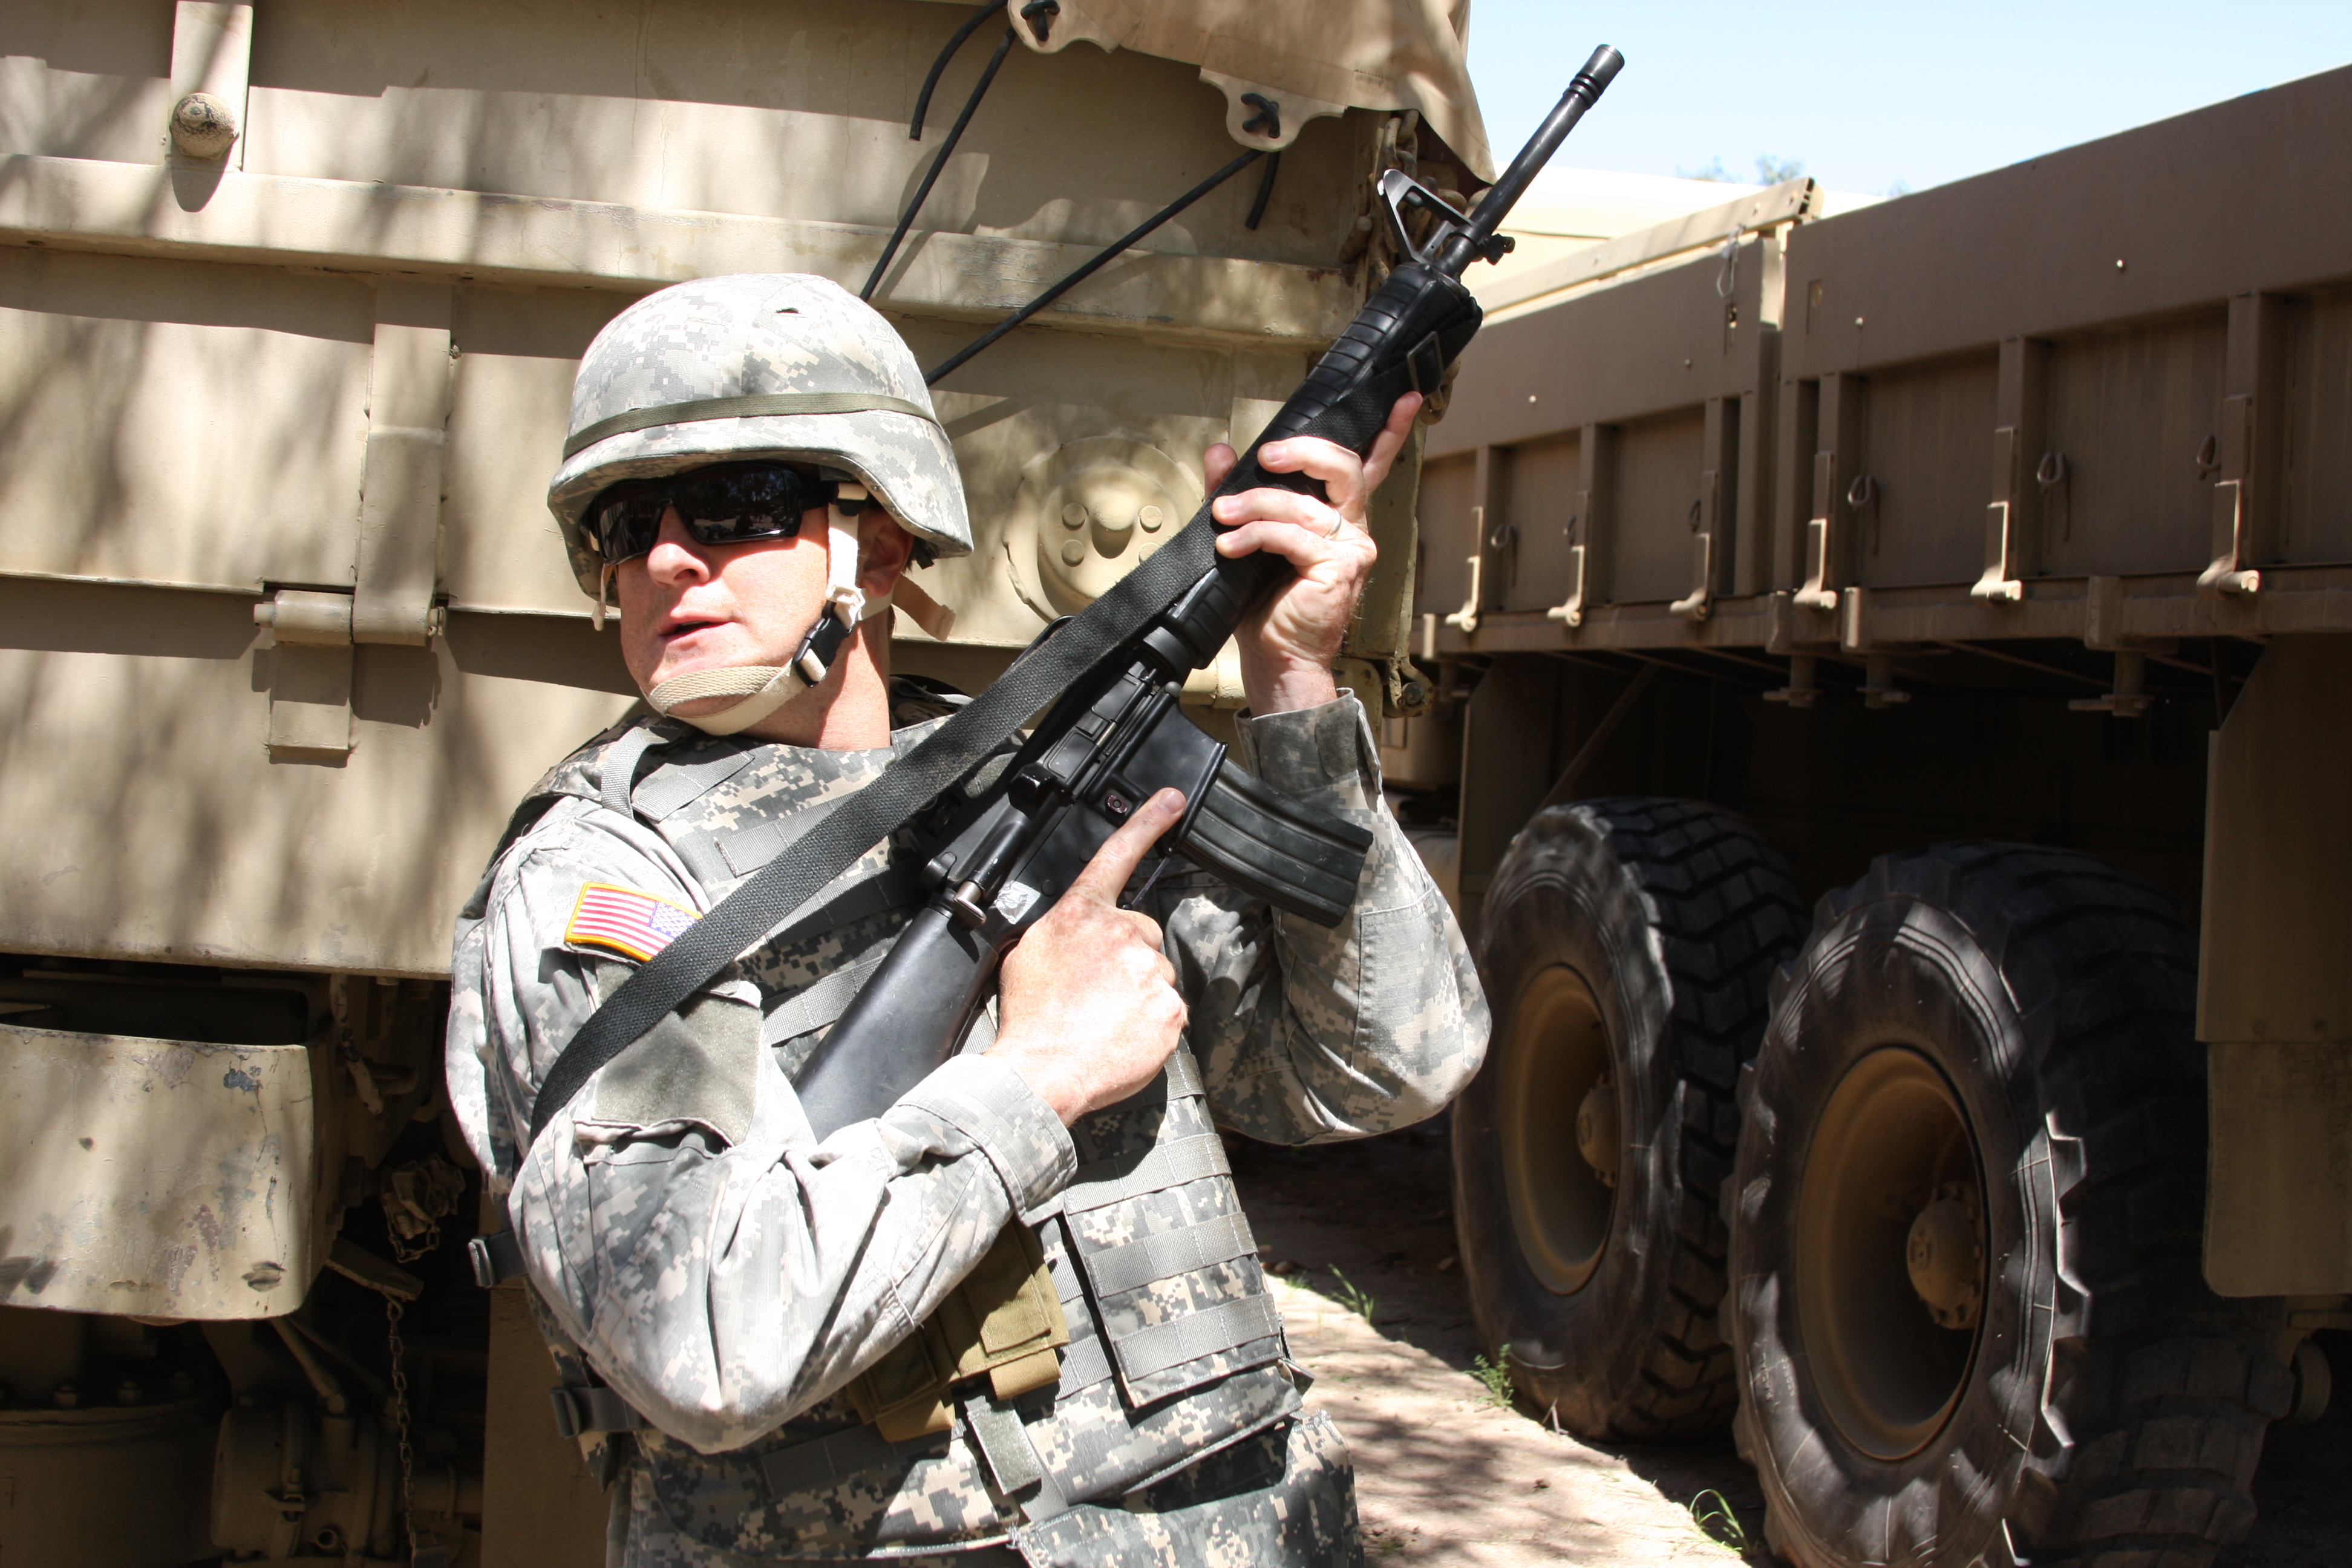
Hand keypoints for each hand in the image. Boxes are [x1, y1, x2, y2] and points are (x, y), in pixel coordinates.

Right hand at [989, 788, 1188, 1124]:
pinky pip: (1166, 1011)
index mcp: (1082, 915)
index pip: (1116, 857)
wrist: (1041, 1072)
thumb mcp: (1027, 953)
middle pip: (1139, 936)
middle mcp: (1123, 934)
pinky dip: (1148, 1024)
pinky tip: (1120, 1036)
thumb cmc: (1028, 1018)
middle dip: (1124, 959)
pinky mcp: (1170, 1010)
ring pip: (1153, 976)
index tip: (1172, 798)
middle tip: (1093, 992)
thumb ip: (1062, 929)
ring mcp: (1151, 972)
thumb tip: (1078, 933)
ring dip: (1135, 993)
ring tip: (1100, 1020)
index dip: (1146, 823)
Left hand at [1204, 392, 1422, 714]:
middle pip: (1344, 466)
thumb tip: (1221, 451)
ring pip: (1306, 503)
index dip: (1390, 430)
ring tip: (1223, 516)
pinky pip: (1294, 536)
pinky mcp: (1339, 569)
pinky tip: (1231, 545)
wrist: (1275, 657)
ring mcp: (1351, 549)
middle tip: (1264, 457)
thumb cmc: (1266, 604)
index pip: (1370, 465)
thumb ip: (1238, 490)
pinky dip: (1257, 535)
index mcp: (1339, 517)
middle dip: (1301, 451)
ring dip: (1256, 503)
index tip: (1403, 397)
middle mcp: (1353, 529)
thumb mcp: (1247, 535)